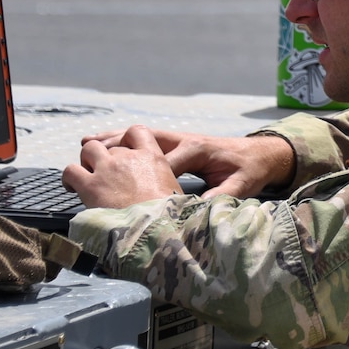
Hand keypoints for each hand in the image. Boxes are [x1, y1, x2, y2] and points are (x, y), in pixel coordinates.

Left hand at [64, 126, 183, 209]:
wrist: (154, 230)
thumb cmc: (168, 218)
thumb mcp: (175, 194)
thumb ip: (165, 186)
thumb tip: (176, 199)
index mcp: (153, 157)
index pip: (137, 132)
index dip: (128, 139)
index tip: (125, 152)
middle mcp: (129, 157)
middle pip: (111, 144)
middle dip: (105, 155)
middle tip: (103, 173)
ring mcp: (108, 168)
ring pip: (88, 150)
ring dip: (86, 161)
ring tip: (85, 177)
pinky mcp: (89, 185)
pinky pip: (70, 171)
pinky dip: (69, 177)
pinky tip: (71, 187)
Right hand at [77, 126, 294, 198]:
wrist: (262, 154)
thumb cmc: (250, 170)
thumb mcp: (241, 185)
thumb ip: (219, 197)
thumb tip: (195, 212)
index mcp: (197, 149)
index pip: (164, 164)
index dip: (143, 177)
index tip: (122, 191)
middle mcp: (184, 140)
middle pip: (144, 140)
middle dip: (118, 146)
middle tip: (90, 152)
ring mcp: (179, 139)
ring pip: (140, 136)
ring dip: (114, 139)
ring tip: (86, 142)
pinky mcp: (176, 143)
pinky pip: (145, 139)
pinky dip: (123, 140)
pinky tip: (102, 142)